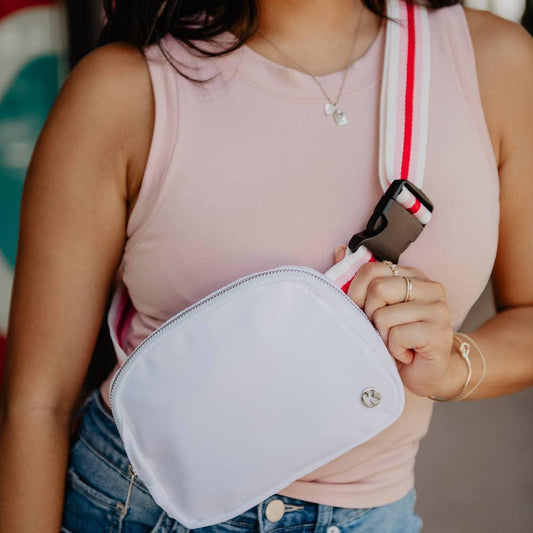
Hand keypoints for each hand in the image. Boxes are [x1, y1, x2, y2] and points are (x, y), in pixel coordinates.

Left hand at [333, 245, 464, 397]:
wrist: (426, 374)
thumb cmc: (397, 339)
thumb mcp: (373, 309)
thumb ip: (358, 281)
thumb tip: (339, 251)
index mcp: (411, 275)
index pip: (371, 269)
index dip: (356, 293)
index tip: (361, 312)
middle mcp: (429, 286)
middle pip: (377, 289)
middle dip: (370, 316)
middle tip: (382, 330)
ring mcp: (438, 308)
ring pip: (384, 316)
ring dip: (382, 337)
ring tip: (396, 343)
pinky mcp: (440, 332)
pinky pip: (397, 336)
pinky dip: (394, 350)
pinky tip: (406, 353)